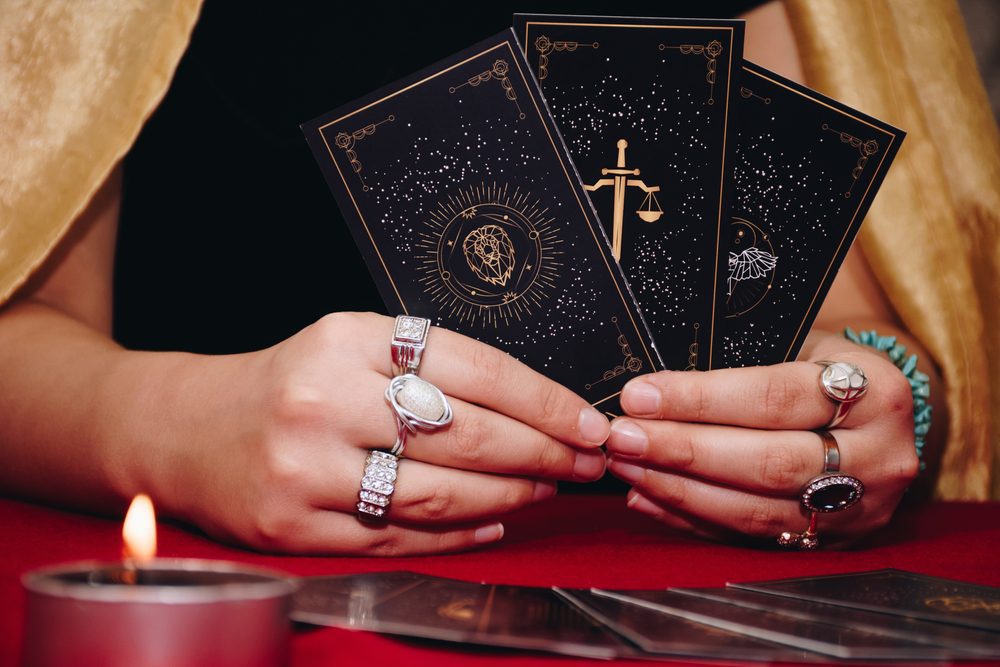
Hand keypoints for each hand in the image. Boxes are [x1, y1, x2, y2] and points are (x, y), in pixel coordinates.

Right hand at [150, 312, 608, 554]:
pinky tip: (492, 524)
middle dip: (544, 452)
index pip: (476, 368)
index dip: (544, 400)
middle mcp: (327, 398)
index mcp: (351, 338)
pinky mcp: (293, 523)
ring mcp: (307, 466)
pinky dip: (456, 534)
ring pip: (439, 491)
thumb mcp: (350, 344)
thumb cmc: (285, 383)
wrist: (183, 427)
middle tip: (584, 462)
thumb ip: (427, 366)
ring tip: (546, 491)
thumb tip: (528, 406)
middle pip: (468, 434)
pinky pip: (397, 535)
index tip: (588, 421)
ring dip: (510, 496)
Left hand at [605, 330, 918, 545]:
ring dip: (678, 490)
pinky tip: (648, 497)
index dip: (700, 400)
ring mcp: (859, 510)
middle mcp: (878, 457)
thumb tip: (652, 387)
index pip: (773, 398)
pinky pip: (748, 538)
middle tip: (622, 438)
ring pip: (755, 510)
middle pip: (766, 462)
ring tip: (627, 466)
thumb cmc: (827, 368)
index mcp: (876, 393)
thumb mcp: (805, 343)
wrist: (883, 415)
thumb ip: (743, 362)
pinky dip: (691, 520)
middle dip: (682, 451)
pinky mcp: (831, 544)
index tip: (640, 396)